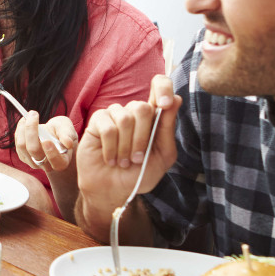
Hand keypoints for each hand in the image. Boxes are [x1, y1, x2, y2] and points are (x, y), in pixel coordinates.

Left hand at [15, 111, 76, 170]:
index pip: (57, 162)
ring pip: (22, 146)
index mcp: (62, 161)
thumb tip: (67, 143)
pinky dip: (19, 129)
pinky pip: (17, 143)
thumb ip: (68, 135)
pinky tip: (25, 121)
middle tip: (34, 114)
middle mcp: (46, 165)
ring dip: (23, 128)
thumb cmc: (62, 132)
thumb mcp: (68, 130)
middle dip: (32, 131)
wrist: (54, 135)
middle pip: (34, 151)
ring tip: (30, 115)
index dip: (51, 153)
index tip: (47, 140)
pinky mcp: (23, 156)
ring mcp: (33, 162)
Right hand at [76, 75, 179, 221]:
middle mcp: (134, 112)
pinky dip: (111, 149)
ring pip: (125, 119)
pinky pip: (108, 128)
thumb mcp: (162, 156)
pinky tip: (110, 158)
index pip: (160, 85)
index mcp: (154, 117)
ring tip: (122, 162)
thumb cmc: (139, 174)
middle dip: (141, 139)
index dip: (163, 88)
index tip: (166, 104)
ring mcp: (115, 114)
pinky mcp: (98, 121)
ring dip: (125, 147)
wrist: (113, 189)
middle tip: (137, 159)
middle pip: (142, 108)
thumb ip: (167, 129)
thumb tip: (176, 99)